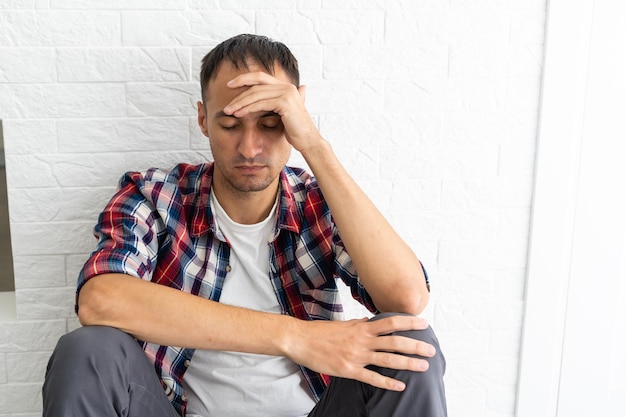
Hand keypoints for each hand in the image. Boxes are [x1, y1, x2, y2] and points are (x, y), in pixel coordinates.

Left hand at [223, 72, 322, 152]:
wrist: (308, 141)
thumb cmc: (294, 130)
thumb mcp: (280, 114)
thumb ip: (271, 104)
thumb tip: (260, 102)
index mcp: (286, 86)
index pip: (261, 77)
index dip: (244, 78)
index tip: (229, 85)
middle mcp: (287, 87)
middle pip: (256, 84)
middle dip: (239, 92)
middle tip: (227, 102)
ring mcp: (287, 93)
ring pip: (256, 94)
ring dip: (240, 102)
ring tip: (228, 110)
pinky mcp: (285, 102)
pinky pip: (261, 103)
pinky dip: (248, 108)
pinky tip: (239, 114)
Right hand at [285, 315, 435, 390]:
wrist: (301, 340)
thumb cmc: (322, 332)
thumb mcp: (344, 324)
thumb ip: (360, 324)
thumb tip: (372, 322)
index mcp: (362, 327)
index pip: (392, 323)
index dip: (409, 322)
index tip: (424, 324)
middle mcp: (362, 340)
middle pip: (395, 342)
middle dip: (415, 345)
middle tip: (431, 349)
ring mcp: (356, 356)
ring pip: (388, 360)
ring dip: (408, 363)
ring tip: (423, 366)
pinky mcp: (349, 370)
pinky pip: (372, 378)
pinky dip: (387, 383)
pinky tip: (400, 386)